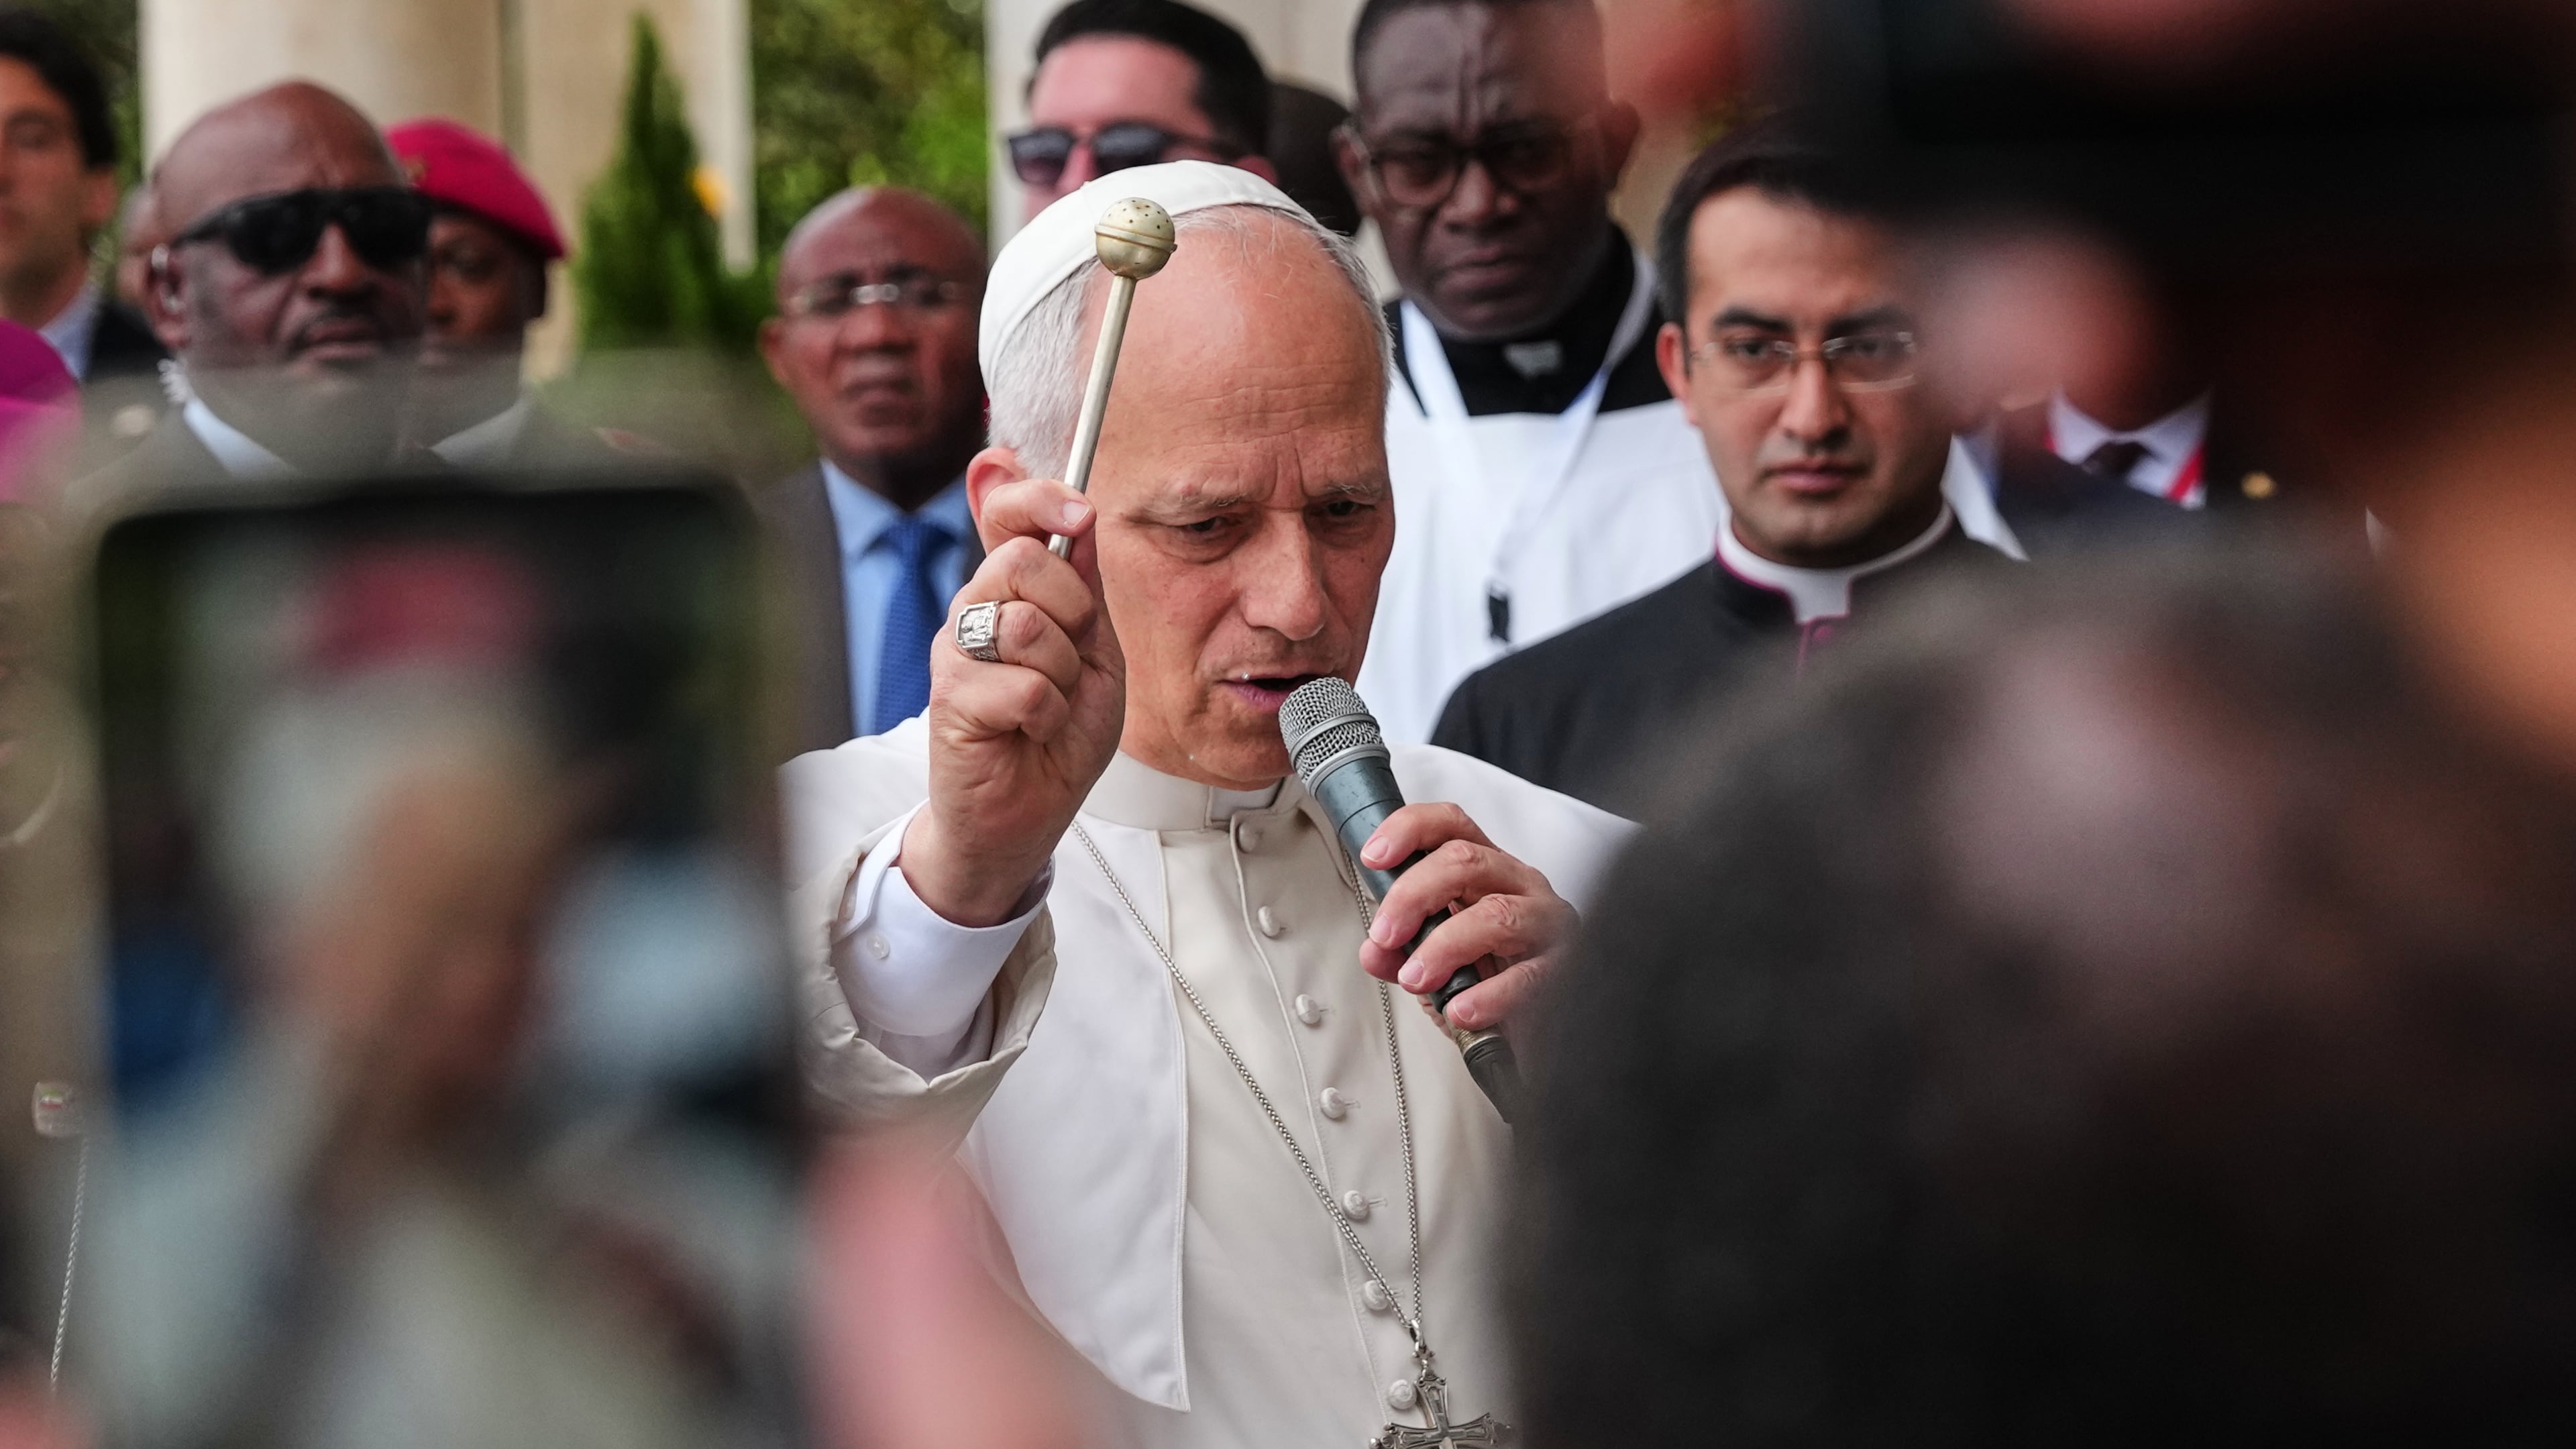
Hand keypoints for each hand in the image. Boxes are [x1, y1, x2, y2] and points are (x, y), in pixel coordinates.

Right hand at [900, 477, 1124, 925]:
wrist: (1027, 813)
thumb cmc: (1060, 735)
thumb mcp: (1097, 654)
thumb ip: (1086, 589)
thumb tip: (1078, 517)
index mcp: (1011, 590)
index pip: (1006, 512)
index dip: (1038, 498)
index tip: (1080, 515)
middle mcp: (975, 607)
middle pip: (1021, 559)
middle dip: (1072, 612)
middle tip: (1071, 660)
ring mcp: (956, 649)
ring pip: (1025, 625)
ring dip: (1062, 675)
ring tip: (1049, 705)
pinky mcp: (949, 696)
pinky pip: (1023, 686)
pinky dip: (1047, 717)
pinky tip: (1031, 731)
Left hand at [1355, 803, 1578, 1034]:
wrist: (1529, 1022)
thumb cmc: (1488, 976)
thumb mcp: (1435, 960)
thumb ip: (1400, 952)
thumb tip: (1374, 951)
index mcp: (1484, 870)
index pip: (1450, 825)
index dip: (1410, 830)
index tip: (1373, 857)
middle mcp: (1517, 884)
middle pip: (1464, 859)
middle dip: (1413, 895)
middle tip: (1385, 935)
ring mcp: (1544, 921)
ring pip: (1495, 912)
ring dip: (1444, 946)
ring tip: (1416, 979)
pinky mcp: (1561, 965)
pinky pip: (1526, 975)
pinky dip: (1487, 995)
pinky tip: (1460, 1009)